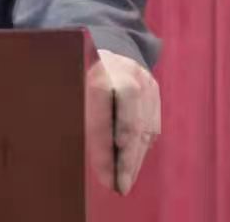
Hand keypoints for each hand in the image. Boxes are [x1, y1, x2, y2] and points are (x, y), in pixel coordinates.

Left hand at [84, 48, 160, 193]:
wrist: (108, 43)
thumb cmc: (81, 71)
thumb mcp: (74, 86)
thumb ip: (83, 115)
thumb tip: (90, 154)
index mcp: (102, 71)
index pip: (105, 117)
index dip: (105, 149)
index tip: (105, 175)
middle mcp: (128, 75)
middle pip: (131, 126)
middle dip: (125, 161)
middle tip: (119, 187)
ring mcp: (145, 82)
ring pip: (145, 128)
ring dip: (135, 159)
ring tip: (125, 183)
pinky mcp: (154, 90)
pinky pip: (152, 125)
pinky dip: (142, 147)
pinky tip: (133, 164)